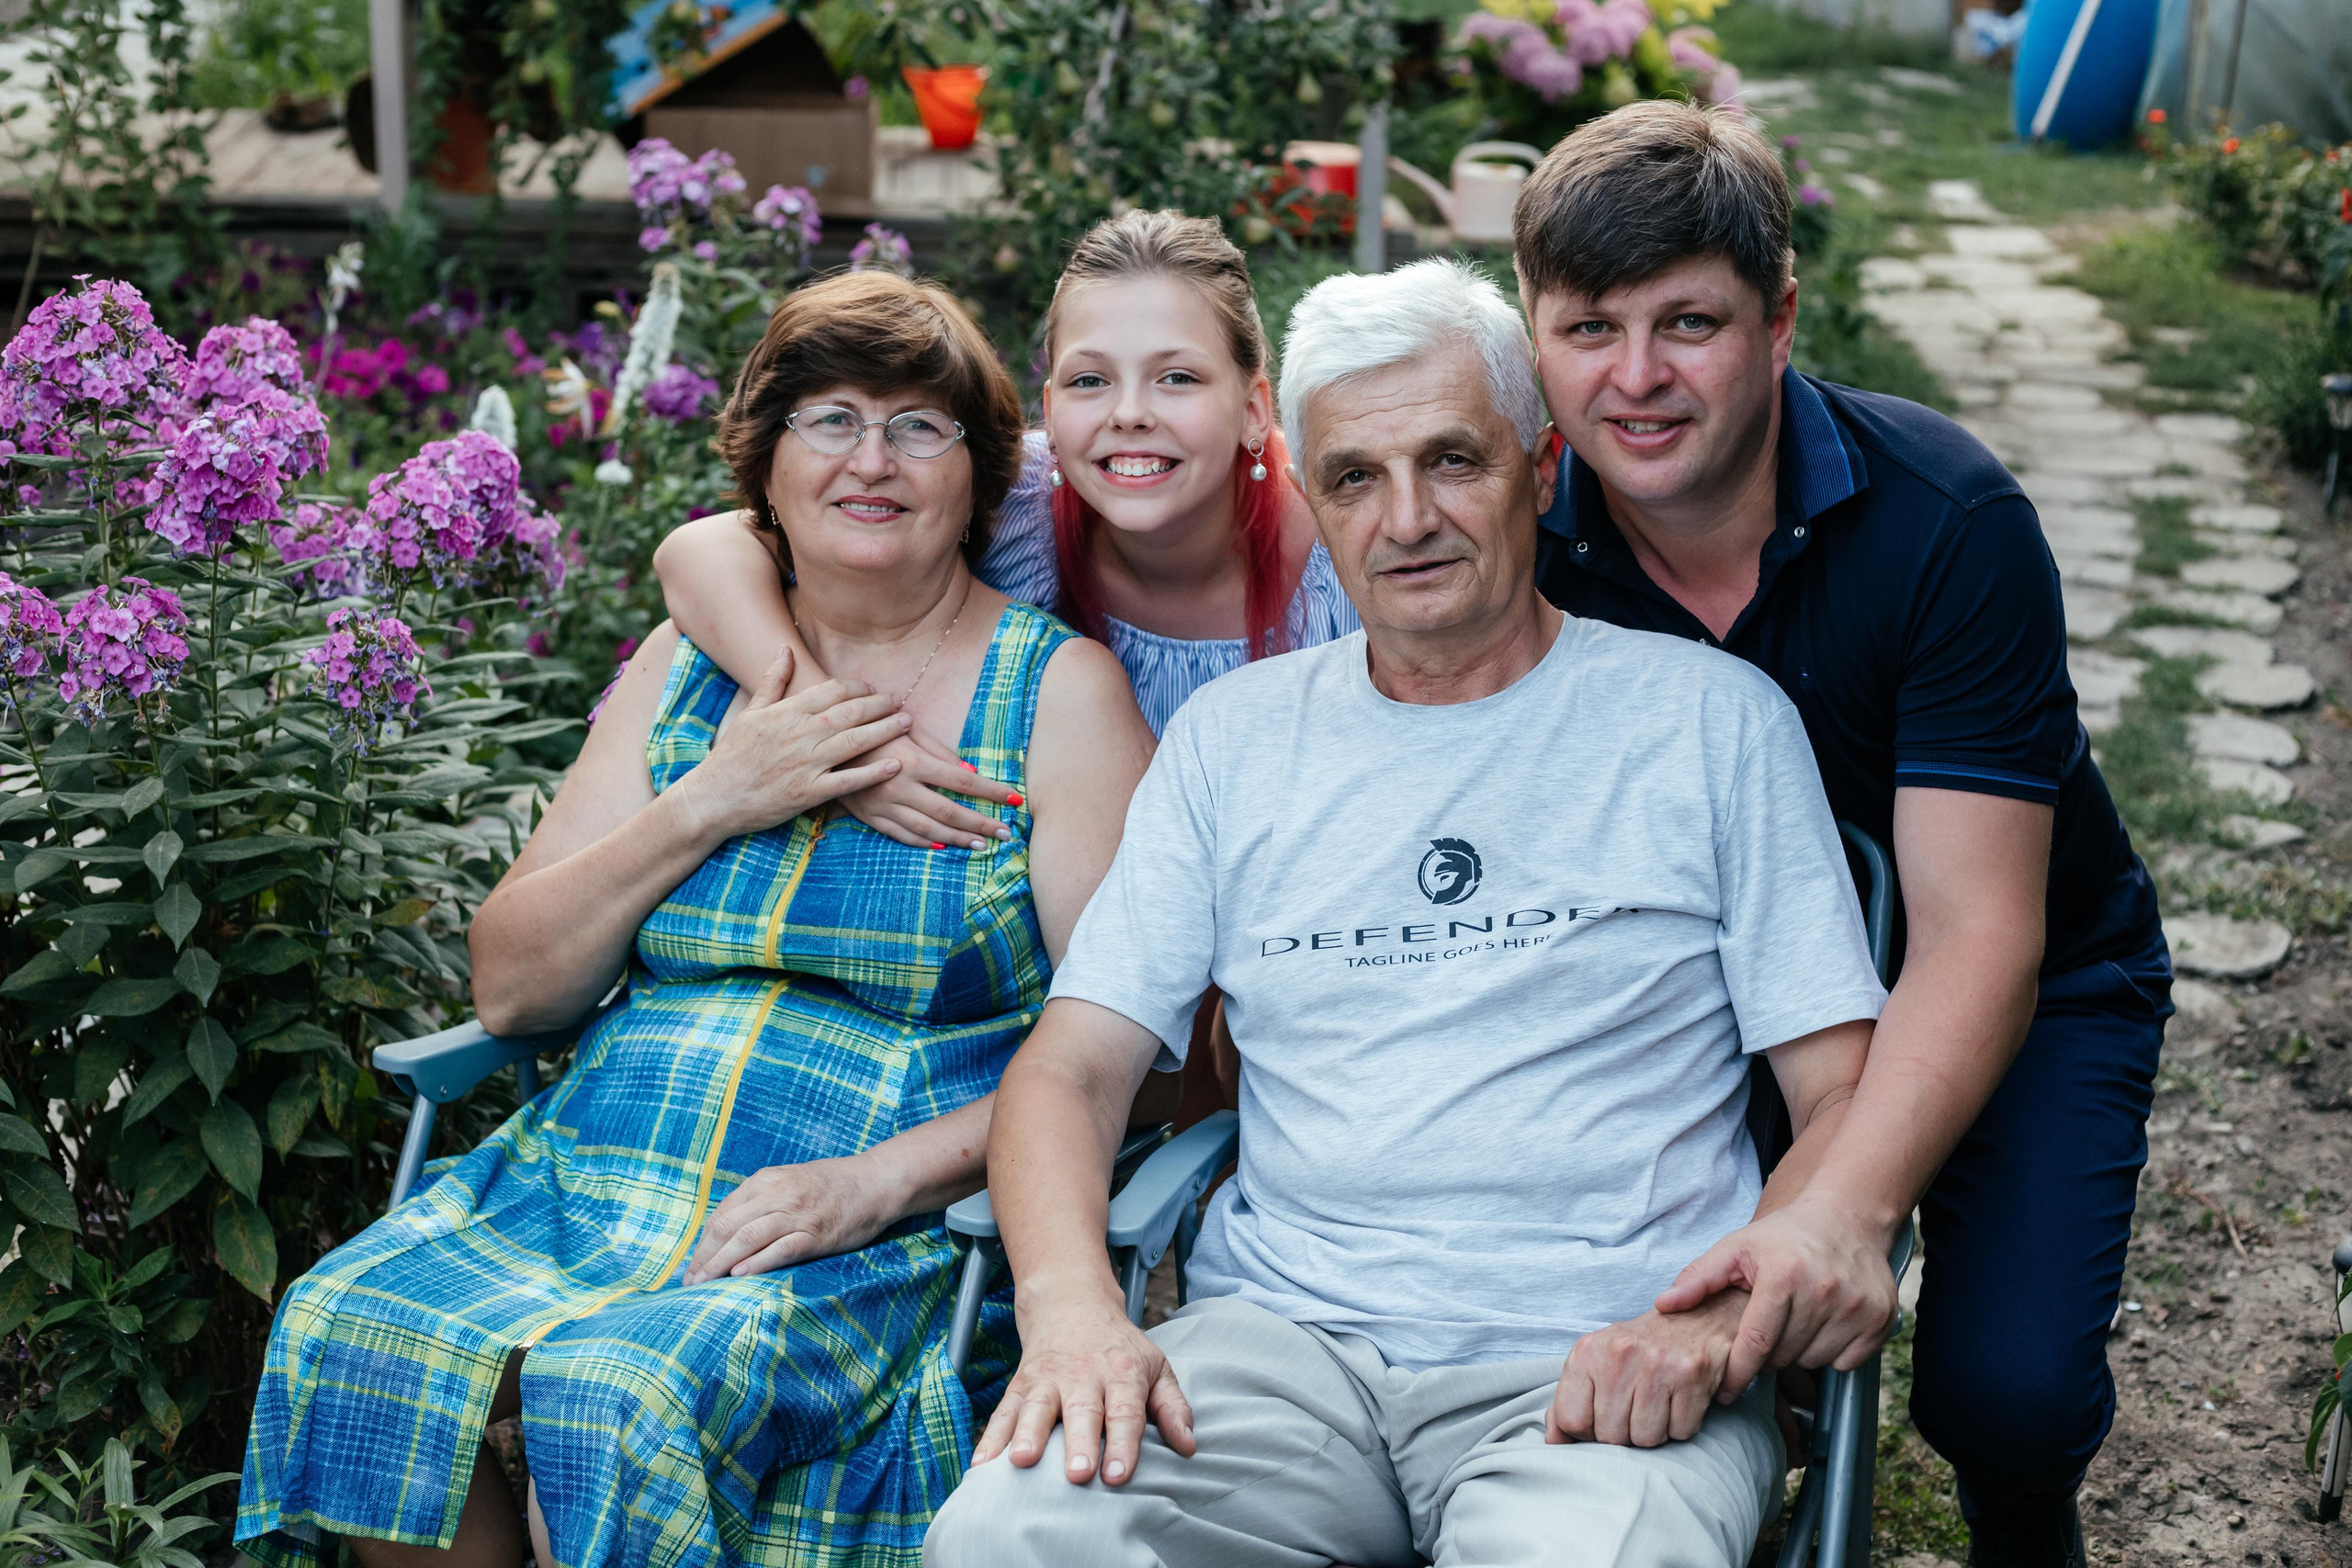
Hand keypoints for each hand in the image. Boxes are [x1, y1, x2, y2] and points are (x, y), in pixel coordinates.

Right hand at [676, 648, 912, 840]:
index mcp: (786, 712)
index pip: (833, 690)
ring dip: (885, 730)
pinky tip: (895, 764)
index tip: (873, 688)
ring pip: (854, 741)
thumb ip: (772, 681)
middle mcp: (799, 734)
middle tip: (901, 701)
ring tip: (907, 723)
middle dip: (880, 704)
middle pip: (850, 712)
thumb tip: (786, 649)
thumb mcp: (750, 713)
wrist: (714, 797)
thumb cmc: (732, 756)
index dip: (858, 687)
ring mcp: (805, 764)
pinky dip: (873, 773)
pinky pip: (848, 781)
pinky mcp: (809, 793)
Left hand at [684, 1154, 899, 1283]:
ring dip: (721, 1264)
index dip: (702, 1244)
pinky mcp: (816, 1234)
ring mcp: (797, 1215)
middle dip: (704, 1258)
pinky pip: (781, 1249)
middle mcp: (777, 1195)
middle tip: (690, 1282)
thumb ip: (760, 1200)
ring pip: (747, 1239)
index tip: (691, 1266)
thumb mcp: (789, 1180)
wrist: (875, 1181)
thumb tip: (727, 1230)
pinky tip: (741, 1276)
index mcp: (766, 1181)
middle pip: (728, 1227)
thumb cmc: (831, 1184)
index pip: (722, 1215)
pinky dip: (757, 1262)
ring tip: (705, 1285)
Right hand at [839, 726, 1020, 850]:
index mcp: (913, 761)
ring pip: (927, 830)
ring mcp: (883, 805)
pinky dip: (923, 844)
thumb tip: (971, 770)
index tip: (1015, 800)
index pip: (963, 781)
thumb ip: (940, 751)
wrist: (824, 739)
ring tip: (981, 845)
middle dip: (980, 823)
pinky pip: (901, 835)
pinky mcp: (869, 816)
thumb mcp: (907, 729)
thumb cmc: (873, 727)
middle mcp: (899, 786)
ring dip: (957, 839)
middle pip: (949, 812)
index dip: (991, 792)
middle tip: (1005, 833)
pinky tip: (943, 848)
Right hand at [972, 1287, 1194, 1484]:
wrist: (1071, 1303)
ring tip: (1022, 1463)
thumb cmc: (1119, 1349)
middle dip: (1077, 1443)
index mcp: (1121, 1373)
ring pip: (1036, 1408)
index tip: (1119, 1476)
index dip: (1123, 1444)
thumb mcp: (1156, 1367)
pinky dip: (990, 1438)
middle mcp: (1083, 1375)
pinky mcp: (1019, 1385)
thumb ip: (1173, 1407)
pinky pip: (1003, 1412)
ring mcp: (1046, 1379)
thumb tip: (1189, 1447)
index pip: (1125, 1411)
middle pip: (1081, 1411)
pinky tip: (981, 1466)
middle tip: (1077, 1475)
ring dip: (1028, 1435)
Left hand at [1547, 1290, 1745, 1447]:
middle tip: (1634, 1409)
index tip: (1601, 1418)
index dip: (1587, 1431)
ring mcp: (1656, 1363)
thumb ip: (1568, 1401)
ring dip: (1653, 1433)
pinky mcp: (1691, 1374)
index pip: (1571, 1419)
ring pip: (1645, 1439)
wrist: (1693, 1319)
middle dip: (1623, 1434)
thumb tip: (1554, 1443)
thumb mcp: (1594, 1363)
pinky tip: (1678, 1402)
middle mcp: (1619, 1354)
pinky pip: (1680, 1432)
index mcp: (1587, 1351)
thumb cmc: (1637, 1350)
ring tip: (1656, 1405)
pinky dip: (1680, 1426)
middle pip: (1610, 1435)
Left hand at [1651, 1195, 1899, 1394]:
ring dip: (1799, 1353)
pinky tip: (1822, 1326)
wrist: (1847, 1218)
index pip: (1756, 1344)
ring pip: (1814, 1362)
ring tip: (1794, 1322)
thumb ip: (1699, 1278)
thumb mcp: (1736, 1248)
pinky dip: (1832, 1353)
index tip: (1723, 1392)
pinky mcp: (1880, 1319)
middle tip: (1766, 1330)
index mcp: (1783, 1275)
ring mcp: (1857, 1307)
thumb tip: (1663, 1305)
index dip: (1736, 1373)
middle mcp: (1824, 1291)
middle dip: (1768, 1354)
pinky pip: (1846, 1363)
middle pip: (1784, 1357)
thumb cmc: (1783, 1238)